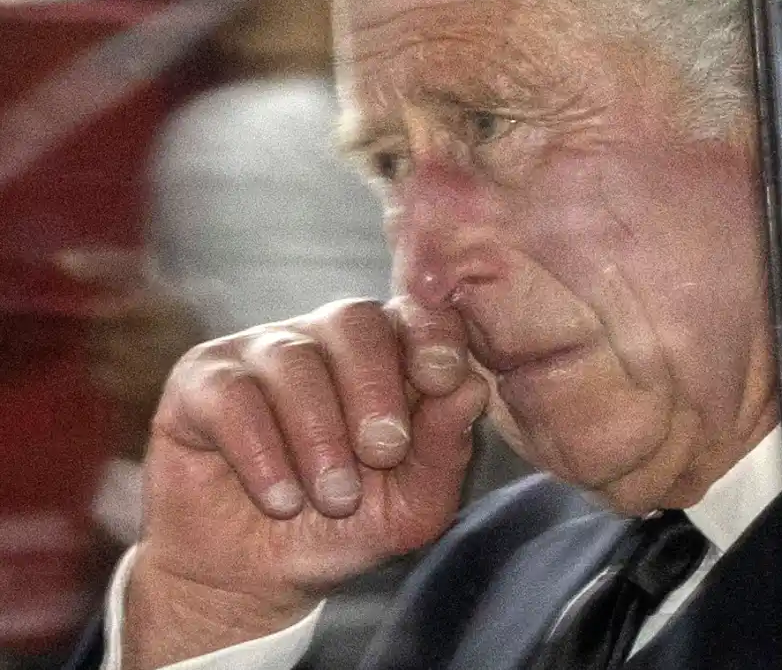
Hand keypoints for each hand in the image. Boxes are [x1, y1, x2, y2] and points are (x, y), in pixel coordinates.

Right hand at [123, 298, 487, 668]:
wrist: (251, 576)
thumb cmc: (341, 526)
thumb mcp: (408, 504)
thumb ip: (442, 448)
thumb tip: (472, 387)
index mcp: (384, 352)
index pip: (412, 313)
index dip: (431, 335)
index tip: (442, 377)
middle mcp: (322, 338)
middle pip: (354, 320)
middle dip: (376, 388)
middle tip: (383, 452)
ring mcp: (260, 352)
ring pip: (294, 359)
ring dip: (320, 435)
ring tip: (333, 498)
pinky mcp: (202, 380)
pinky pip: (234, 394)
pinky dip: (263, 451)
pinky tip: (281, 499)